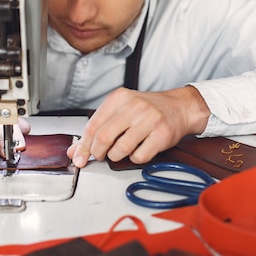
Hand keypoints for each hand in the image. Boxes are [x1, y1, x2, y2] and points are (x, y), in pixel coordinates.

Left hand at [66, 86, 209, 167]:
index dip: (83, 145)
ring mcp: (149, 119)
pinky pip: (139, 156)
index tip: (78, 157)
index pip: (93, 125)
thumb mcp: (120, 112)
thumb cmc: (148, 110)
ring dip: (116, 156)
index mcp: (119, 98)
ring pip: (120, 149)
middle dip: (97, 152)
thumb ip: (97, 129)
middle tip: (100, 155)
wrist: (180, 107)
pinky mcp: (162, 134)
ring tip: (121, 150)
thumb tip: (75, 150)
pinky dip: (134, 158)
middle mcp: (133, 106)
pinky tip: (138, 149)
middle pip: (103, 137)